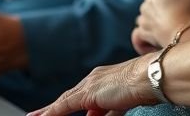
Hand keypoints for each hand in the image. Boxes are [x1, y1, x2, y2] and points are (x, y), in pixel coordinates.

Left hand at [28, 53, 154, 115]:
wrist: (150, 77)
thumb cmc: (144, 86)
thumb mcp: (124, 102)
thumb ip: (110, 110)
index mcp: (102, 79)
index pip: (80, 94)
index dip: (68, 104)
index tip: (59, 111)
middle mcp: (93, 79)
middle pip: (68, 97)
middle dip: (54, 108)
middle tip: (39, 115)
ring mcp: (90, 84)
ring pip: (63, 101)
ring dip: (49, 111)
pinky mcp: (88, 93)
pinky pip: (64, 106)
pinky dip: (52, 112)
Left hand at [132, 0, 189, 51]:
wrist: (184, 37)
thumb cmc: (188, 13)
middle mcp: (146, 3)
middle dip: (163, 2)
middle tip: (177, 11)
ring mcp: (143, 19)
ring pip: (146, 13)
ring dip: (153, 15)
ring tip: (168, 22)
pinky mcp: (143, 33)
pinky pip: (138, 31)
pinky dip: (143, 32)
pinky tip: (150, 34)